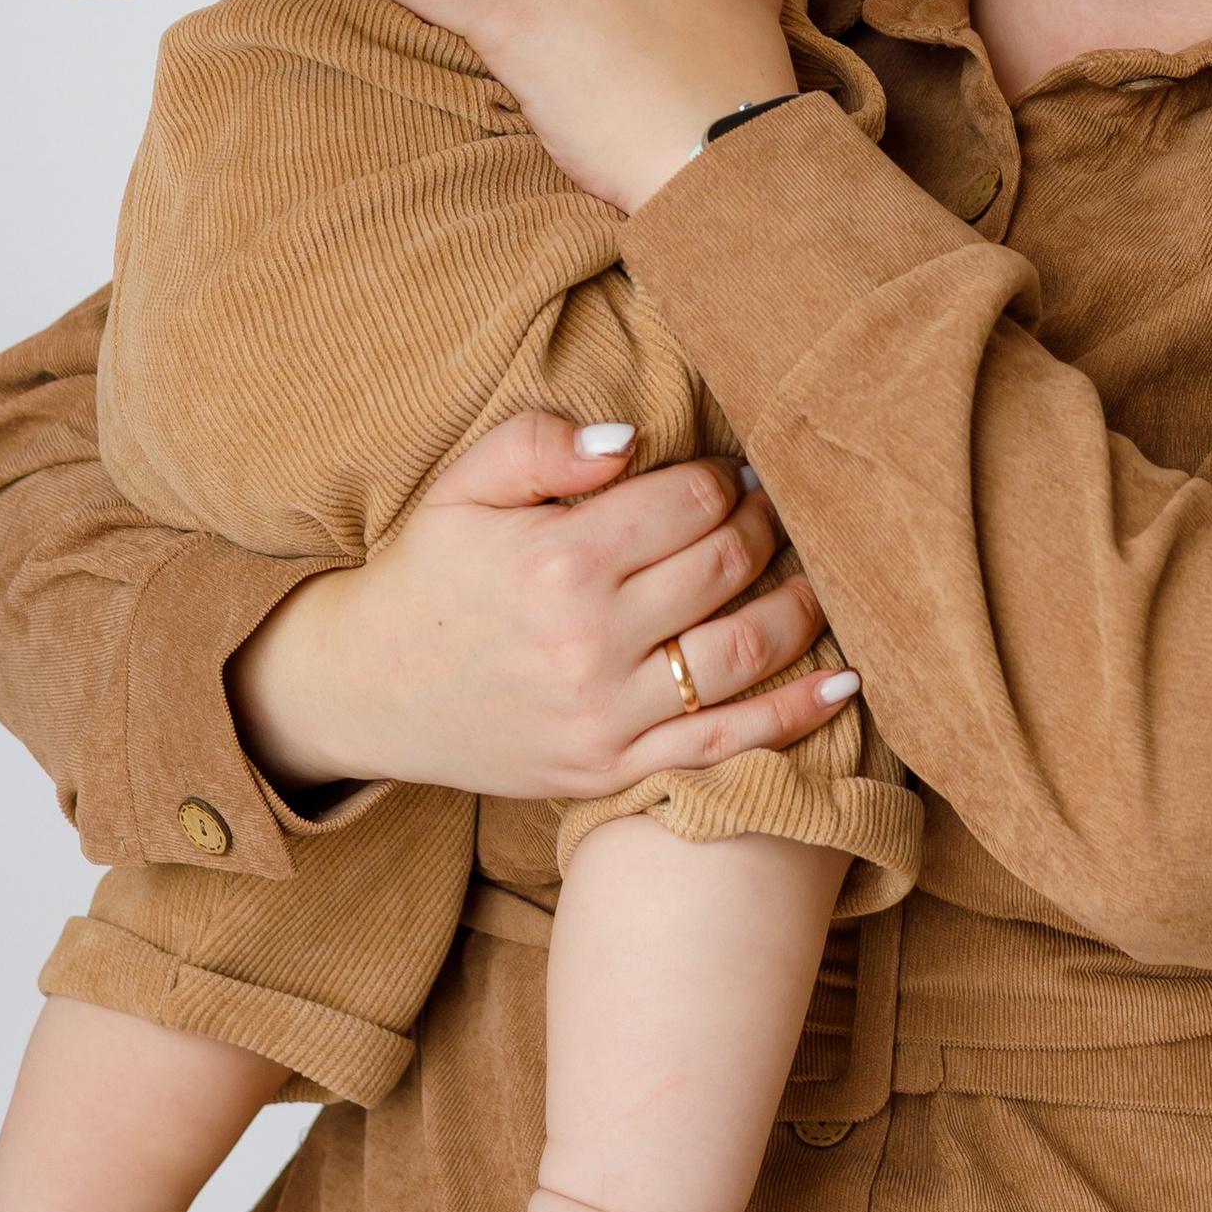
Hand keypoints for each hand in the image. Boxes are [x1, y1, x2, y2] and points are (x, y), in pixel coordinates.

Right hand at [228, 409, 850, 800]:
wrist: (367, 690)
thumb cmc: (428, 574)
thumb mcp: (463, 487)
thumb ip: (543, 443)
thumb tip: (633, 443)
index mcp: (558, 559)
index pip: (689, 502)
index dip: (724, 480)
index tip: (729, 476)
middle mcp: (588, 640)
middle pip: (726, 567)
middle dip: (766, 530)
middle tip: (772, 514)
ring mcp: (605, 715)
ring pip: (742, 652)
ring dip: (798, 607)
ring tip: (816, 578)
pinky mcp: (611, 769)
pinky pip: (725, 745)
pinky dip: (795, 714)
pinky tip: (845, 682)